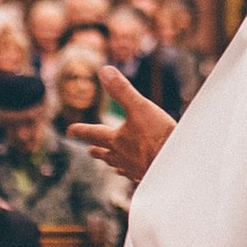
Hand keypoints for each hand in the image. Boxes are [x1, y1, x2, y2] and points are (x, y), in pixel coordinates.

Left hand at [68, 65, 174, 184]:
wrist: (176, 166)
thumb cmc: (158, 136)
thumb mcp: (140, 107)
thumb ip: (122, 90)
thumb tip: (104, 70)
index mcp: (117, 140)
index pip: (94, 133)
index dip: (81, 130)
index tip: (70, 130)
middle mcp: (123, 156)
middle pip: (106, 153)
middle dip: (97, 150)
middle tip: (90, 150)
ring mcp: (135, 169)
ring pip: (120, 166)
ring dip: (113, 163)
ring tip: (111, 164)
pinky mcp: (149, 176)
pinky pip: (136, 175)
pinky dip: (132, 173)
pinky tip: (136, 174)